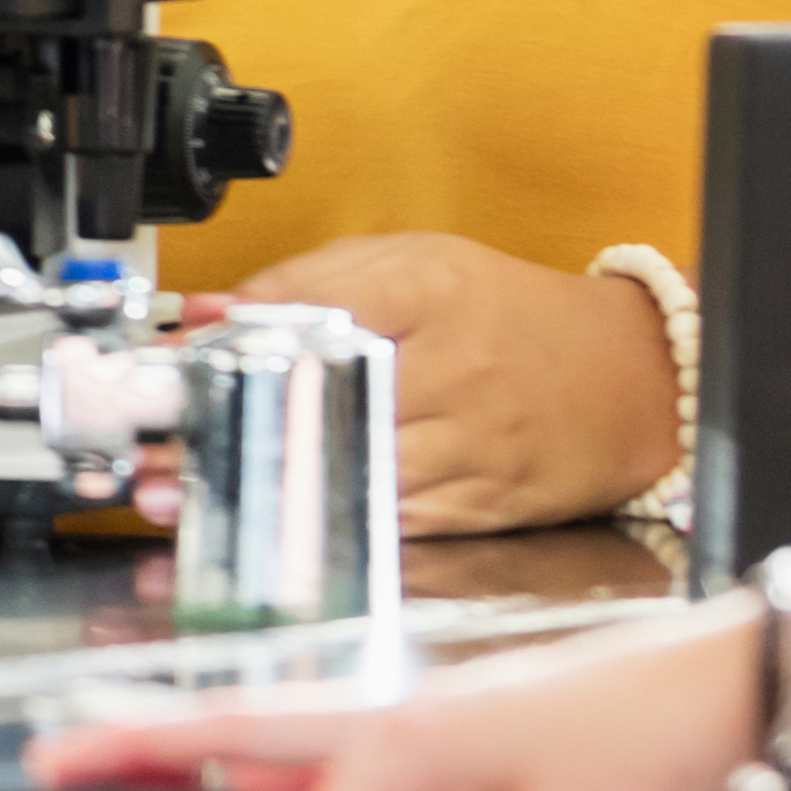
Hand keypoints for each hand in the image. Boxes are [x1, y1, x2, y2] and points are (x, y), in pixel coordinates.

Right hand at [26, 598, 763, 790]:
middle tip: (45, 757)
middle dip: (131, 745)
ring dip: (176, 740)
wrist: (712, 688)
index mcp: (404, 742)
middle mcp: (384, 715)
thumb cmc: (640, 756)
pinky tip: (227, 777)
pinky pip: (310, 744)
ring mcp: (400, 716)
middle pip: (228, 734)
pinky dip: (247, 756)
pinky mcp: (427, 731)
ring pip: (260, 730)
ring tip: (99, 753)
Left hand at [213, 233, 678, 535]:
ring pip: (350, 470)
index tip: (171, 363)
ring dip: (262, 488)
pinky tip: (270, 529)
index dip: (235, 338)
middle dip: (232, 428)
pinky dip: (325, 524)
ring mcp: (469, 447)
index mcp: (431, 292)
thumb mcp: (417, 261)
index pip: (317, 306)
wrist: (631, 381)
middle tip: (159, 449)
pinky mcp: (479, 509)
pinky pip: (389, 520)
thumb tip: (210, 309)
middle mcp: (451, 370)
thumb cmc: (513, 314)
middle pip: (324, 398)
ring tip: (184, 497)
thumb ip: (311, 279)